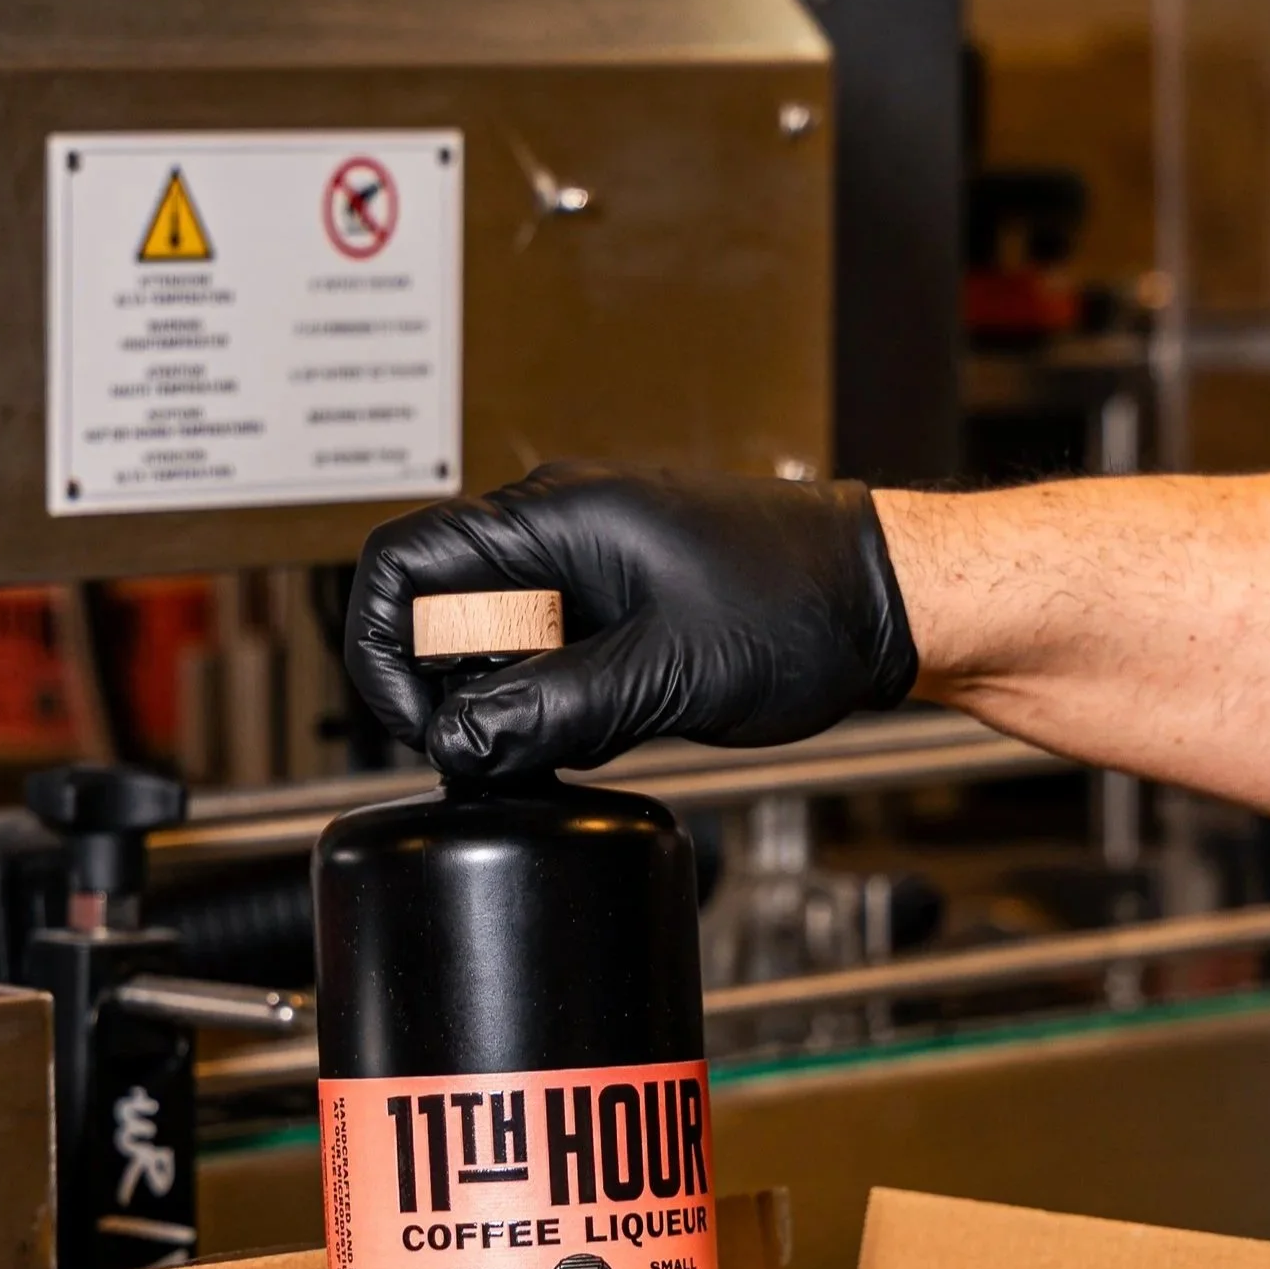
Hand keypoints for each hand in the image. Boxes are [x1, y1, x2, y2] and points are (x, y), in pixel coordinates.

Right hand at [345, 465, 920, 780]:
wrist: (886, 600)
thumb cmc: (801, 604)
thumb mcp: (661, 675)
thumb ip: (547, 709)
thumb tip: (459, 741)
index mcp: (553, 519)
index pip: (402, 563)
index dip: (383, 650)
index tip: (420, 723)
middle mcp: (557, 533)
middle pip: (438, 611)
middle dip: (453, 691)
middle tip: (499, 749)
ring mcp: (586, 571)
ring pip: (493, 645)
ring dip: (511, 704)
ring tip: (575, 736)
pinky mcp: (616, 610)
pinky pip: (546, 661)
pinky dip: (555, 708)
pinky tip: (606, 729)